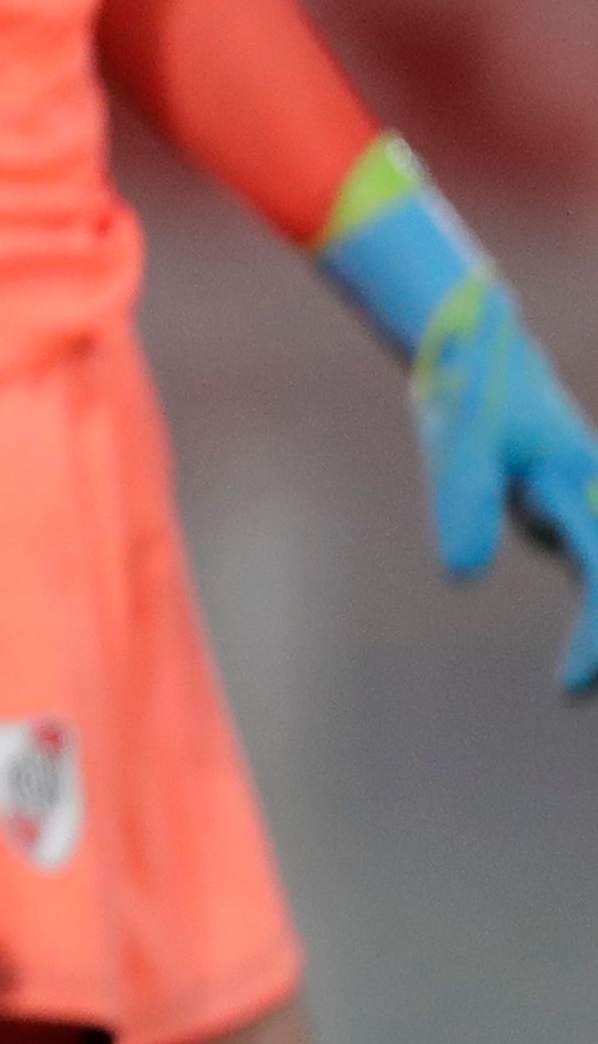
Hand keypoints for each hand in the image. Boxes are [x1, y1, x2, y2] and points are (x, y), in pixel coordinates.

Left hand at [402, 273, 597, 698]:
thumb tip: (463, 575)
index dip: (597, 637)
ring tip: (581, 688)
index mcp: (579, 485)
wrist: (476, 347)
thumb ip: (463, 501)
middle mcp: (591, 496)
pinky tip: (580, 654)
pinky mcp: (560, 503)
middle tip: (579, 697)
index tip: (573, 684)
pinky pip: (590, 563)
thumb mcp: (460, 442)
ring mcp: (580, 501)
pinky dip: (593, 603)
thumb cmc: (468, 391)